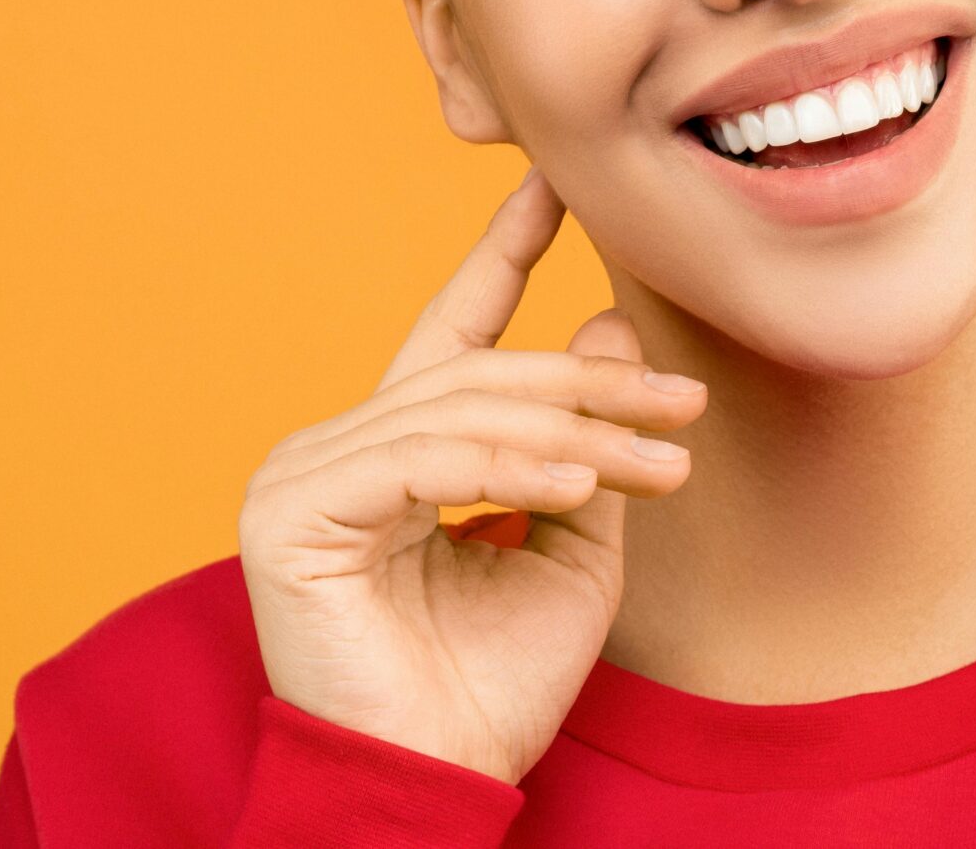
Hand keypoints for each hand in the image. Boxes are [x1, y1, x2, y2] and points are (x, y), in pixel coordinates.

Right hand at [235, 167, 706, 785]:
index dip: (501, 255)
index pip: (452, 331)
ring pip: (462, 413)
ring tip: (660, 462)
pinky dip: (510, 467)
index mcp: (393, 452)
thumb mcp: (571, 556)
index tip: (551, 187)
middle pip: (481, 377)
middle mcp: (338, 447)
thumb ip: (589, 448)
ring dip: (576, 434)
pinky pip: (423, 462)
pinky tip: (579, 484)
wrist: (434, 788)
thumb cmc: (491, 690)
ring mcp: (304, 474)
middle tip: (685, 402)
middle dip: (593, 385)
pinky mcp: (290, 511)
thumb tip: (611, 324)